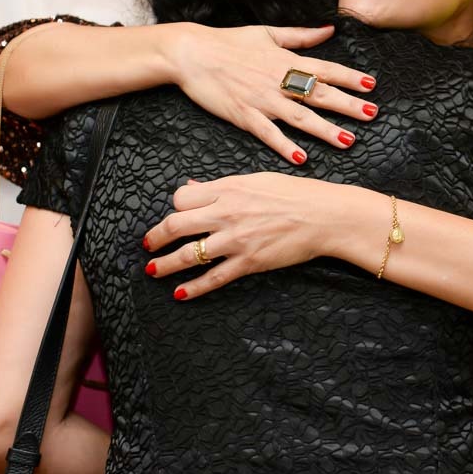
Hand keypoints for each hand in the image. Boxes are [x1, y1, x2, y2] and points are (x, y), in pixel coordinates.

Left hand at [142, 174, 371, 299]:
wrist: (324, 215)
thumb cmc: (295, 193)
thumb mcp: (256, 180)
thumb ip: (221, 185)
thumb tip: (194, 186)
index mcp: (228, 189)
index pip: (182, 198)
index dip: (174, 206)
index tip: (174, 214)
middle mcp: (226, 213)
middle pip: (176, 225)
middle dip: (156, 236)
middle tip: (148, 244)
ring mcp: (236, 239)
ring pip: (188, 254)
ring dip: (165, 264)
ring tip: (152, 270)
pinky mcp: (248, 262)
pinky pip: (213, 277)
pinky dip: (193, 287)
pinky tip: (180, 293)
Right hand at [168, 25, 378, 164]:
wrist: (191, 53)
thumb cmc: (229, 41)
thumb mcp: (268, 33)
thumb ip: (301, 36)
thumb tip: (329, 30)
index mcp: (285, 60)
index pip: (325, 69)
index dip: (349, 78)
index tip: (371, 85)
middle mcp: (278, 80)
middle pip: (319, 94)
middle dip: (348, 105)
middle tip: (372, 114)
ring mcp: (262, 100)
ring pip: (300, 117)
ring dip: (325, 130)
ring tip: (348, 140)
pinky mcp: (244, 115)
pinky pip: (268, 134)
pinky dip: (285, 146)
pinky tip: (302, 158)